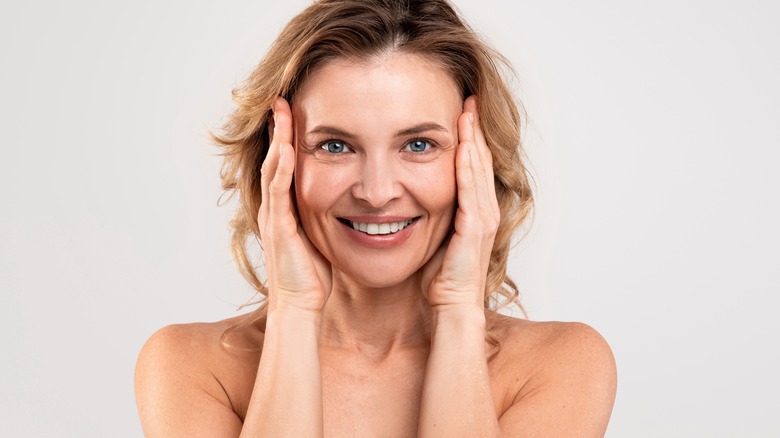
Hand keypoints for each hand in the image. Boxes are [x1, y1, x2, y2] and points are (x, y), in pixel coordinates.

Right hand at [258, 97, 331, 311]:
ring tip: (280, 110)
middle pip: (273, 158)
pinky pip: (278, 191)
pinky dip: (280, 167)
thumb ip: (325, 214)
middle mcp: (275, 207)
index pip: (284, 163)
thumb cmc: (313, 275)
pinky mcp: (279, 227)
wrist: (300, 305)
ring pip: (272, 168)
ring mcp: (274, 215)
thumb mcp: (322, 235)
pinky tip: (285, 148)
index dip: (288, 137)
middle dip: (277, 128)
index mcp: (286, 207)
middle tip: (281, 99)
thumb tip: (347, 200)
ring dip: (276, 138)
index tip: (295, 111)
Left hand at [421, 96, 498, 309]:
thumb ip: (429, 213)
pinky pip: (472, 190)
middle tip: (469, 98)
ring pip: (478, 170)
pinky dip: (469, 166)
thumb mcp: (433, 235)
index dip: (469, 137)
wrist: (450, 305)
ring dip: (474, 138)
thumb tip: (407, 195)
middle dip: (474, 128)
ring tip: (468, 111)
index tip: (460, 110)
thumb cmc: (439, 276)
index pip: (472, 165)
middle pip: (480, 160)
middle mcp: (483, 210)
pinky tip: (464, 145)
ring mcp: (482, 218)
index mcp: (474, 210)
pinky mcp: (475, 228)